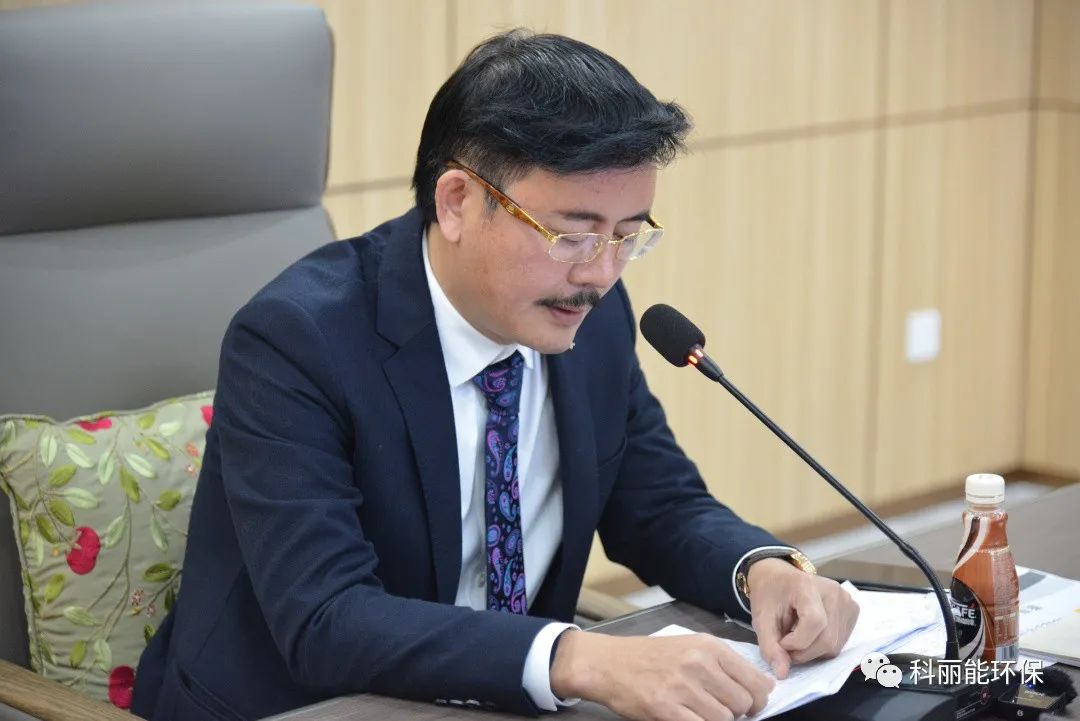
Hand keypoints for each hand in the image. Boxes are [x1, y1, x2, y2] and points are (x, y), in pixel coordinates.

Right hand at [550, 630, 773, 720]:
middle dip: (738, 713)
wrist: (608, 663)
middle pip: (743, 703)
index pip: (757, 681)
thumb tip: (756, 689)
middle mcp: (699, 664)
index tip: (750, 704)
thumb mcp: (689, 646)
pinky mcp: (666, 709)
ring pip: (724, 719)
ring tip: (700, 712)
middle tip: (723, 711)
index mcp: (709, 647)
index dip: (758, 699)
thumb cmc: (650, 656)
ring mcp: (682, 688)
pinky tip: (688, 717)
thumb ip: (721, 664)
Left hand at [746, 558, 859, 678]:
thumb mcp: (761, 619)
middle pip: (827, 639)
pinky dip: (823, 647)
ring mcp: (847, 600)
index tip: (781, 640)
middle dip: (804, 652)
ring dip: (813, 651)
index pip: (814, 622)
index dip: (797, 642)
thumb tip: (782, 673)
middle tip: (786, 645)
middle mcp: (834, 591)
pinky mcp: (853, 610)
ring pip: (835, 645)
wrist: (779, 578)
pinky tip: (810, 634)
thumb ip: (770, 646)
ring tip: (796, 637)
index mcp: (807, 585)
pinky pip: (841, 642)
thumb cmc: (769, 596)